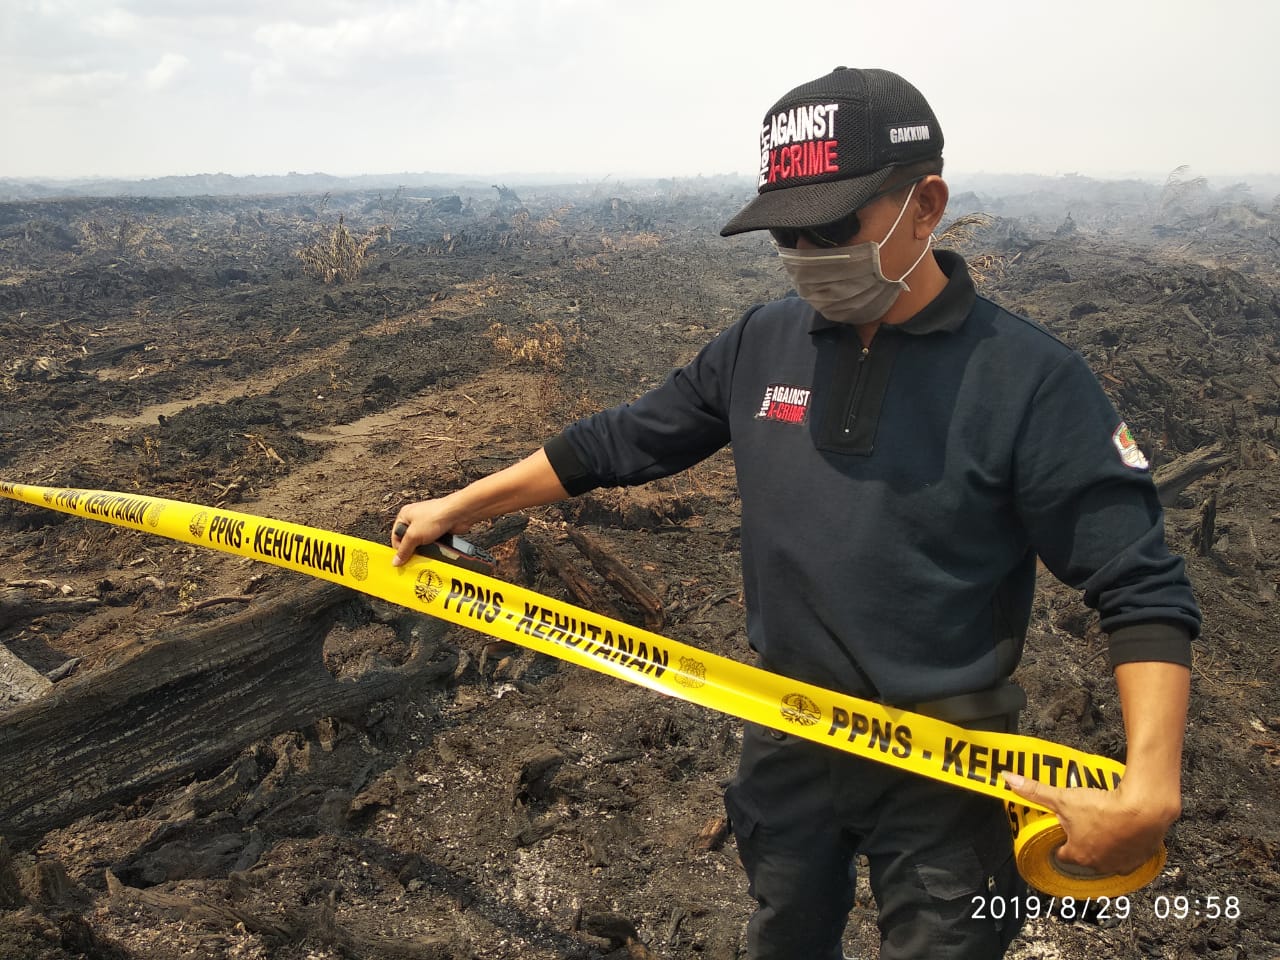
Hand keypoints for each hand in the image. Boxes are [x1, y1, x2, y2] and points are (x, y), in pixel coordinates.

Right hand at [390, 499, 467, 566]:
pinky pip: (433, 542)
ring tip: (426, 553)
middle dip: (412, 549)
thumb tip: (396, 560)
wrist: (458, 514)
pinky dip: (434, 547)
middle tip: (414, 558)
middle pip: (409, 540)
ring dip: (424, 549)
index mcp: (405, 515)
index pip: (396, 535)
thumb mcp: (414, 536)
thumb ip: (404, 549)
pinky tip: (435, 550)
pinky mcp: (439, 530)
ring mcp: (428, 524)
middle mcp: (416, 518)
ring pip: (422, 542)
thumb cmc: (436, 515)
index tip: (401, 559)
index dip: (398, 548)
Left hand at [1002, 772, 1178, 875]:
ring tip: (1104, 823)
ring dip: (1106, 844)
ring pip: (1109, 857)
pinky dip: (1127, 843)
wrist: (1144, 809)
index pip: (1063, 854)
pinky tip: (1125, 827)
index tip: (1063, 830)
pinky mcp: (1143, 857)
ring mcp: (1123, 864)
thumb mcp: (1063, 797)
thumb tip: (1006, 779)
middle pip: (1086, 855)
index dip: (1061, 841)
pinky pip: (1131, 853)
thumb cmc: (1102, 807)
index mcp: (1078, 855)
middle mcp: (1100, 865)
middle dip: (1084, 842)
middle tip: (1084, 822)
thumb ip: (1034, 791)